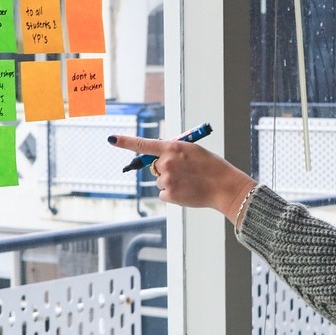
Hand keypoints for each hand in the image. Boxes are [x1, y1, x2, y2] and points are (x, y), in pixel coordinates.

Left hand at [108, 134, 255, 221]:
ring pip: (161, 182)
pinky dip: (174, 195)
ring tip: (190, 182)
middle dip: (167, 170)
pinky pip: (165, 194)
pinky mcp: (169, 195)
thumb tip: (161, 160)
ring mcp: (167, 179)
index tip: (111, 139)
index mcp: (172, 147)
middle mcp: (166, 162)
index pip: (143, 144)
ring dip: (172, 183)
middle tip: (186, 173)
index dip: (125, 142)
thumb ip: (175, 152)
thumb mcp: (193, 151)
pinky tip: (187, 192)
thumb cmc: (211, 167)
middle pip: (156, 167)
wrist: (224, 186)